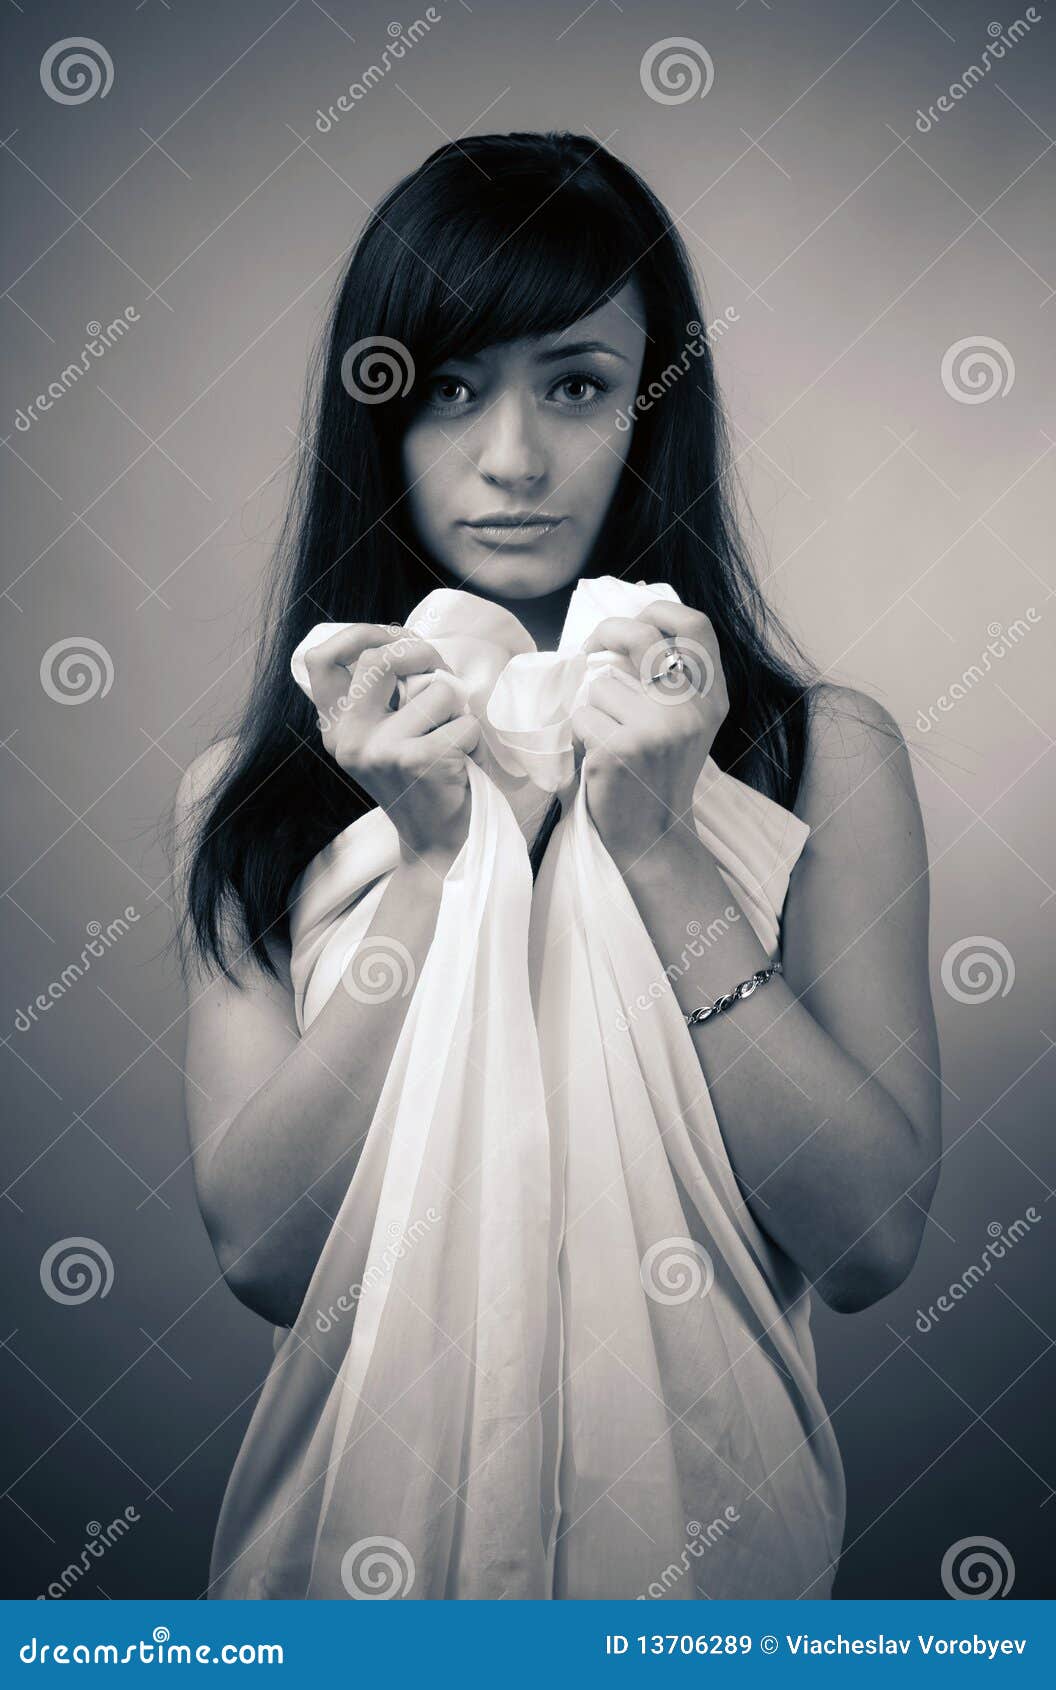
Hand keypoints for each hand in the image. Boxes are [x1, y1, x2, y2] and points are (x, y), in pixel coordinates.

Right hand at [304, 624, 480, 864]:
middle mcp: (348, 738)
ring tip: (451, 740)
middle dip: (423, 653)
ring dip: (458, 712)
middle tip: (441, 675)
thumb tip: (404, 642)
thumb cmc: (419, 780)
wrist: (435, 843)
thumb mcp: (381, 738)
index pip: (320, 658)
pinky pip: (464, 723)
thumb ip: (380, 696)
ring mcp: (379, 750)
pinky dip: (474, 739)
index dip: (359, 633)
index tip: (392, 636)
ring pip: (437, 690)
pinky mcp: (415, 761)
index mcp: (336, 728)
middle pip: (381, 658)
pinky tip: (462, 763)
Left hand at [570, 602, 727, 865]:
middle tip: (589, 648)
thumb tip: (630, 622)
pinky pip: (581, 714)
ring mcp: (657, 728)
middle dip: (605, 632)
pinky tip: (597, 755)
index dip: (661, 609)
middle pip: (640, 636)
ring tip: (607, 735)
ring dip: (592, 706)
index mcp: (711, 698)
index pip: (696, 626)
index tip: (637, 616)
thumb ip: (670, 680)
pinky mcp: (621, 747)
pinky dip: (579, 732)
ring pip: (600, 682)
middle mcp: (691, 709)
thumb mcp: (683, 724)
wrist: (652, 833)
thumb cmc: (657, 774)